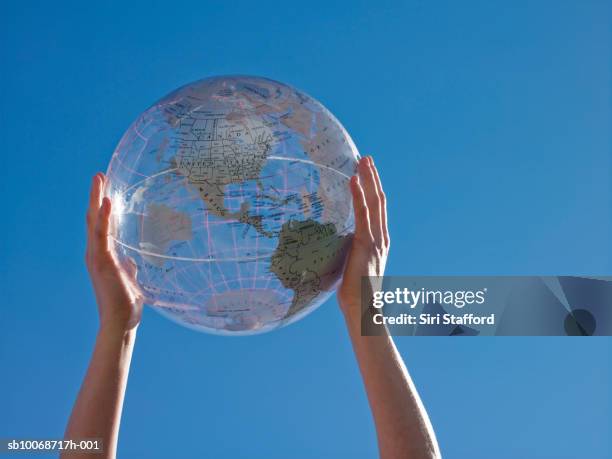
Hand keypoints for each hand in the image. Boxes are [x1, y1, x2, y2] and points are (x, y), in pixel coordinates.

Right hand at [86, 173, 142, 332]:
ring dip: (97, 199)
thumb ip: (128, 266)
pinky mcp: (102, 261)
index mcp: (103, 254)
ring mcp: (97, 256)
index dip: (102, 205)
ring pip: (94, 221)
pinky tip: (106, 202)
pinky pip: (102, 234)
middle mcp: (96, 252)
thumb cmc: (126, 302)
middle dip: (96, 195)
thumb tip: (132, 260)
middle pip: (94, 218)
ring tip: (99, 179)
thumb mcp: (130, 277)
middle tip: (99, 174)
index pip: (101, 224)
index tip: (106, 186)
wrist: (122, 321)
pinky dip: (103, 217)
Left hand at [338, 156, 389, 317]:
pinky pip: (362, 214)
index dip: (373, 189)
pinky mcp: (365, 243)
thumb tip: (334, 246)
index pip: (377, 209)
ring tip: (363, 161)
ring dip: (368, 179)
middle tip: (366, 158)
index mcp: (379, 242)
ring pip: (375, 202)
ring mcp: (375, 239)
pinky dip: (359, 194)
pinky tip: (353, 179)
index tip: (366, 173)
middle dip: (373, 177)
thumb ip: (348, 252)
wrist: (363, 310)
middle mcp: (381, 237)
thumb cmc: (354, 294)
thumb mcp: (351, 266)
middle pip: (379, 200)